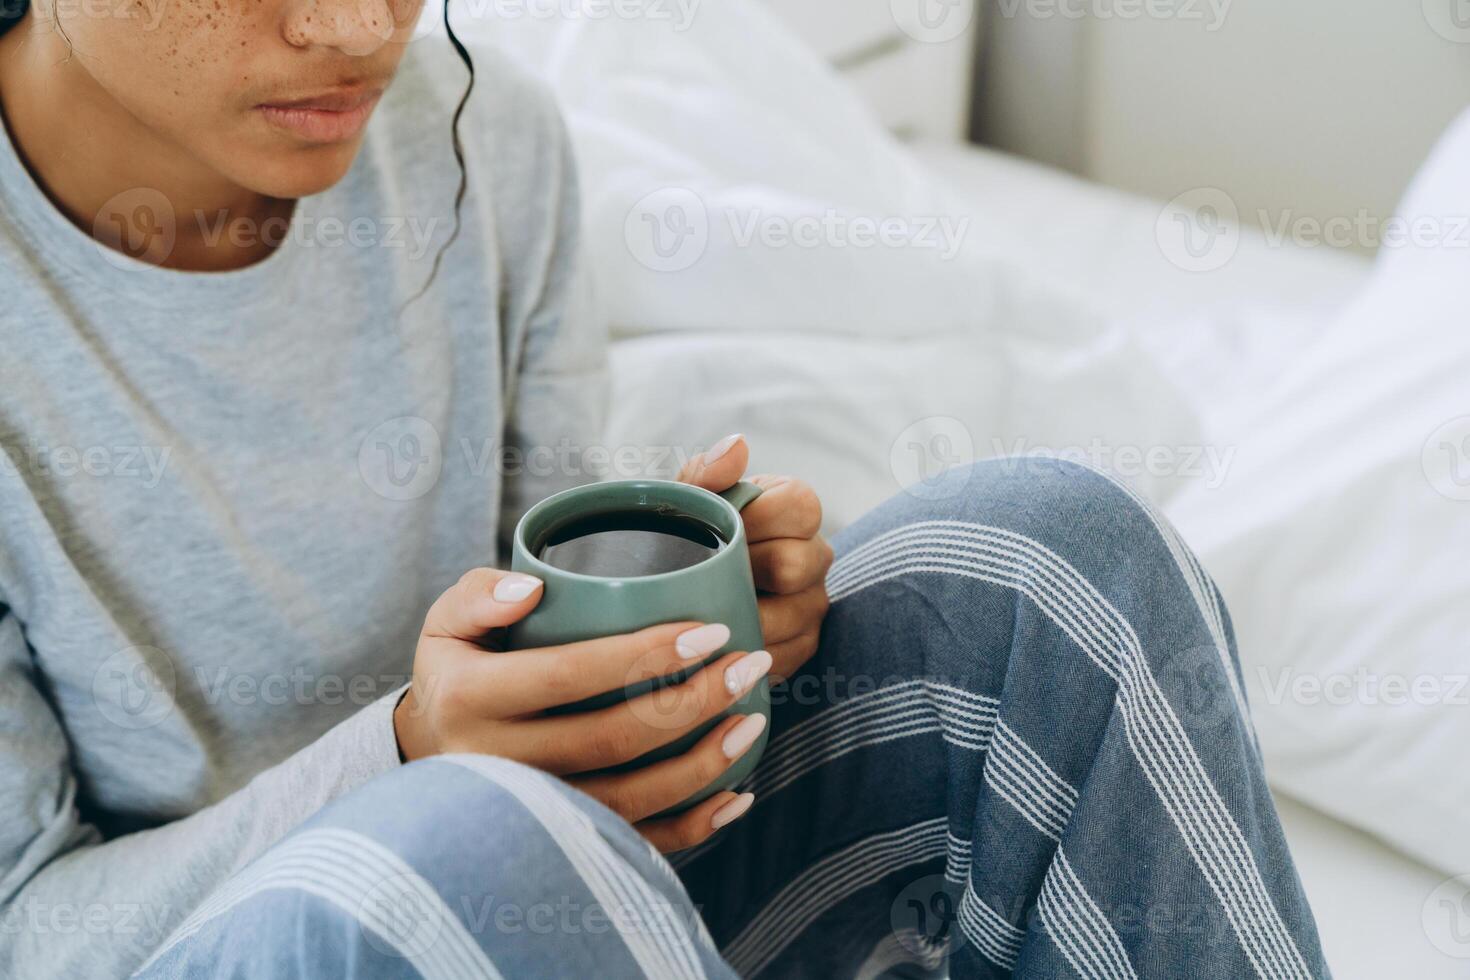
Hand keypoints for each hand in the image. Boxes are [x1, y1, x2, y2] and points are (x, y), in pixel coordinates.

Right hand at [394, 569, 769, 851]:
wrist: (432, 754)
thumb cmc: (458, 671)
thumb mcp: (446, 624)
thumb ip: (479, 596)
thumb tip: (531, 590)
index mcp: (470, 699)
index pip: (571, 674)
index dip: (646, 654)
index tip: (710, 631)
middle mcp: (496, 765)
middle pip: (610, 739)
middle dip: (692, 701)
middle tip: (748, 665)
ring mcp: (528, 814)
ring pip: (628, 798)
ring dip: (703, 764)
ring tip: (753, 720)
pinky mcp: (557, 846)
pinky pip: (632, 844)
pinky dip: (692, 827)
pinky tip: (737, 794)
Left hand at [678, 434, 831, 680]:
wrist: (671, 591)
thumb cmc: (686, 537)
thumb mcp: (687, 501)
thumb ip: (707, 473)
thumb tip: (737, 446)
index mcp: (795, 510)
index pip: (802, 505)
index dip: (757, 518)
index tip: (721, 528)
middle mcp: (814, 555)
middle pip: (797, 564)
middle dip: (745, 570)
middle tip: (704, 573)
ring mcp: (812, 604)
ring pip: (790, 616)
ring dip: (740, 615)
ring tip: (704, 610)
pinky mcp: (801, 646)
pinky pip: (781, 655)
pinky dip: (742, 651)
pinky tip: (714, 643)